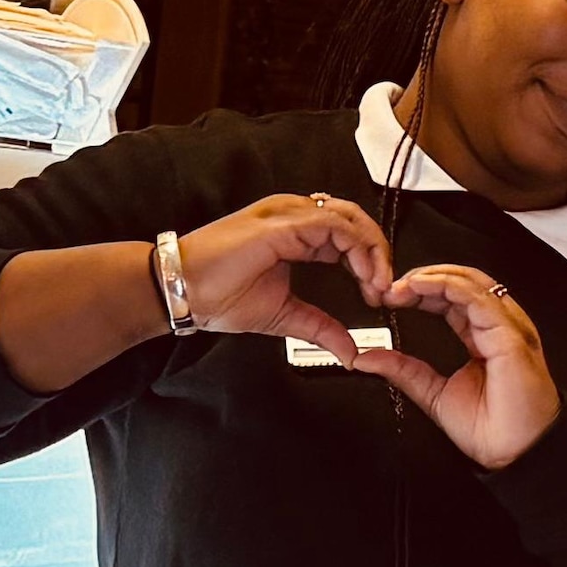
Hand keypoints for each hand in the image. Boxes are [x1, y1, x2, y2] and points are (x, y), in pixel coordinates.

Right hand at [170, 190, 393, 353]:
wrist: (182, 291)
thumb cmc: (217, 294)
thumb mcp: (283, 315)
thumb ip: (320, 327)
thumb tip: (351, 351)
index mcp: (294, 233)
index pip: (347, 235)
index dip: (369, 262)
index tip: (376, 295)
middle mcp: (293, 217)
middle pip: (354, 221)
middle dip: (378, 254)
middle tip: (384, 290)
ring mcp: (288, 215)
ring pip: (350, 219)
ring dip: (372, 251)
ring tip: (377, 284)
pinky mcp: (282, 223)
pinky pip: (334, 225)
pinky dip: (357, 248)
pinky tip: (363, 276)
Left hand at [355, 263, 557, 469]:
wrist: (516, 454)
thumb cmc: (494, 430)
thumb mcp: (434, 394)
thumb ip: (404, 371)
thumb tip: (368, 358)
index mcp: (482, 336)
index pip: (450, 298)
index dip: (419, 291)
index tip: (389, 297)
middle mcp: (497, 326)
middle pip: (460, 282)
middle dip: (422, 278)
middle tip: (388, 287)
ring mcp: (506, 327)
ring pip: (469, 281)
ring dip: (431, 277)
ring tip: (400, 285)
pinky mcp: (509, 334)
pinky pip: (477, 298)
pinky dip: (446, 285)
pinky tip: (420, 287)